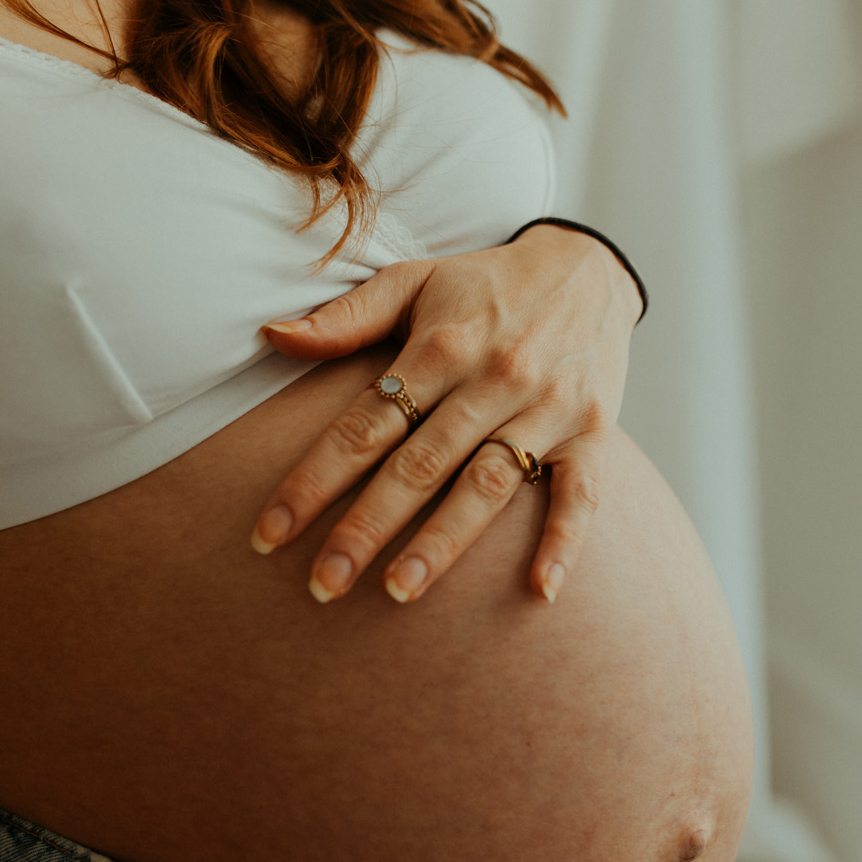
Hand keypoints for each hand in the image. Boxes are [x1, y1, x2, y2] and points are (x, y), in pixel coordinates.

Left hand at [251, 224, 641, 603]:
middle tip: (323, 585)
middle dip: (366, 528)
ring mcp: (547, 409)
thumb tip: (273, 337)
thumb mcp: (414, 282)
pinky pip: (582, 494)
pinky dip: (565, 542)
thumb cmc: (486, 286)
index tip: (269, 534)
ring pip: (488, 486)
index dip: (312, 480)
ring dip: (443, 543)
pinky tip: (540, 591)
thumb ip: (345, 318)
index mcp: (440, 347)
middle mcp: (493, 380)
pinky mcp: (593, 433)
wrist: (591, 268)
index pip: (364, 425)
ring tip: (398, 592)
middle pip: (419, 467)